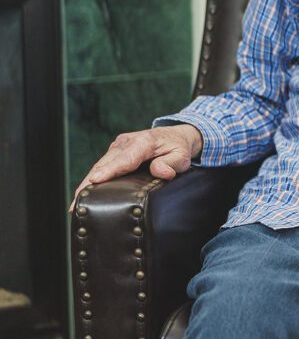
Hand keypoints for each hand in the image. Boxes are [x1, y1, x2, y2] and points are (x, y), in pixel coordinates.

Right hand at [69, 124, 202, 210]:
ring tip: (76, 203)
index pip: (125, 159)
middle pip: (105, 164)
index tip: (95, 180)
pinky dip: (93, 179)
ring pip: (100, 165)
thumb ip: (171, 163)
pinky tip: (84, 194)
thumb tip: (159, 170)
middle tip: (77, 203)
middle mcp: (127, 142)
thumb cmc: (178, 147)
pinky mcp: (115, 152)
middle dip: (89, 183)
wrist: (176, 136)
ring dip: (87, 183)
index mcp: (144, 142)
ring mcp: (118, 146)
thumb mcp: (182, 156)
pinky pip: (102, 166)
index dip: (109, 170)